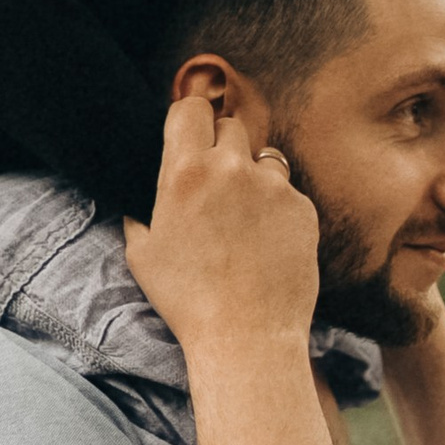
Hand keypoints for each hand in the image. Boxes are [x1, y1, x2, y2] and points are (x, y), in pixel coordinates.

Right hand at [123, 94, 317, 356]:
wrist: (246, 336)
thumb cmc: (187, 300)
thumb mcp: (142, 253)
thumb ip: (141, 211)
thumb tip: (142, 195)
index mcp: (185, 173)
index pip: (191, 107)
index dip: (190, 117)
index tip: (191, 132)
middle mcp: (231, 169)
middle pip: (230, 125)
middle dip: (221, 147)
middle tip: (215, 184)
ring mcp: (273, 187)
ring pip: (264, 158)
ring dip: (253, 176)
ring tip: (242, 220)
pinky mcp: (303, 208)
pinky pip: (288, 192)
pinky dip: (277, 209)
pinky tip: (265, 244)